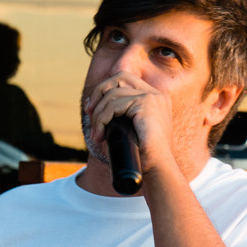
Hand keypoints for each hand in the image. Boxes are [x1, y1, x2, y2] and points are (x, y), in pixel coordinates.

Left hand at [81, 71, 176, 187]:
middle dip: (99, 92)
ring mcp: (153, 97)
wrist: (158, 169)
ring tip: (97, 135)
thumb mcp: (130, 131)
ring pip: (112, 94)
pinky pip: (114, 106)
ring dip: (98, 115)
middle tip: (89, 112)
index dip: (105, 89)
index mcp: (155, 99)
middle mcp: (156, 94)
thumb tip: (92, 107)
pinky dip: (102, 120)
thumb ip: (120, 116)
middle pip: (119, 77)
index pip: (126, 79)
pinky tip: (101, 135)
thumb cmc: (142, 158)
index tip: (92, 108)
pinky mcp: (147, 103)